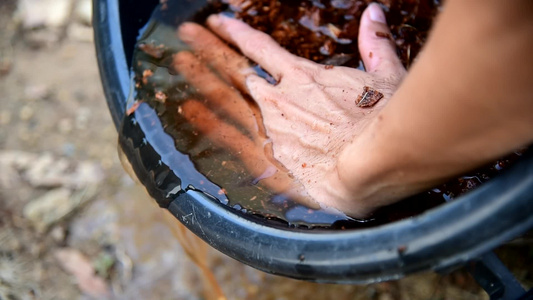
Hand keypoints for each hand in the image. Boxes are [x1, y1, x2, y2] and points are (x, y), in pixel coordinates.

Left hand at [178, 3, 405, 216]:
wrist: (374, 164)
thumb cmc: (386, 122)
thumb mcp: (388, 76)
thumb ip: (376, 45)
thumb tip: (374, 14)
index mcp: (304, 77)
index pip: (261, 47)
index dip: (237, 33)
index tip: (219, 22)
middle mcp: (279, 97)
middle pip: (234, 66)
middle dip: (209, 47)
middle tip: (187, 32)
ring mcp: (268, 126)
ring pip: (225, 96)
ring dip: (200, 77)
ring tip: (179, 61)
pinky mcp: (265, 156)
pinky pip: (229, 135)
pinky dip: (206, 121)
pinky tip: (187, 109)